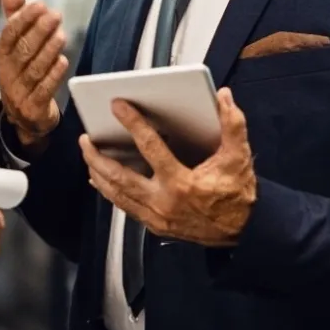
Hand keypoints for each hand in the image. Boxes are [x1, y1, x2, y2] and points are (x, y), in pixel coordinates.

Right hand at [0, 0, 67, 145]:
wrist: (25, 112)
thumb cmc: (22, 66)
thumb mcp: (16, 39)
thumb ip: (14, 10)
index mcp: (0, 54)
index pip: (8, 34)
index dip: (23, 19)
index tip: (39, 4)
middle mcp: (6, 72)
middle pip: (22, 50)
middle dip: (39, 31)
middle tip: (56, 15)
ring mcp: (19, 92)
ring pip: (34, 69)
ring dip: (48, 51)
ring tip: (61, 35)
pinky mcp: (33, 108)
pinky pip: (43, 90)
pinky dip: (53, 76)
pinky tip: (62, 61)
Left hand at [79, 88, 256, 246]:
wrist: (244, 231)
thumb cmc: (237, 194)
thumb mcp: (239, 158)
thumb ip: (233, 125)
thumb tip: (224, 97)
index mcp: (182, 183)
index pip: (150, 147)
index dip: (133, 123)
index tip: (118, 106)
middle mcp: (164, 202)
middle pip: (119, 177)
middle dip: (97, 157)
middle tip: (85, 138)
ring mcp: (156, 217)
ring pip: (117, 194)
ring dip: (98, 173)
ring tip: (88, 155)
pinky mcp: (154, 225)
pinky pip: (124, 207)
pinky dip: (109, 192)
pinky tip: (100, 180)